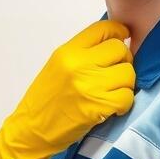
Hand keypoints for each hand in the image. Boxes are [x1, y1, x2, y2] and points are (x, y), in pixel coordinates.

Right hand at [5, 18, 135, 151]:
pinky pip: (127, 96)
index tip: (121, 41)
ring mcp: (90, 85)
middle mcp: (79, 64)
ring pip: (128, 73)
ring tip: (111, 93)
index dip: (118, 33)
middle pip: (120, 49)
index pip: (104, 28)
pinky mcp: (99, 106)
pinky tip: (112, 107)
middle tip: (114, 74)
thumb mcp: (58, 66)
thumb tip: (114, 43)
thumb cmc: (44, 99)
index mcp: (68, 51)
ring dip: (124, 84)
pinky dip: (123, 103)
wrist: (31, 130)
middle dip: (122, 61)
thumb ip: (83, 53)